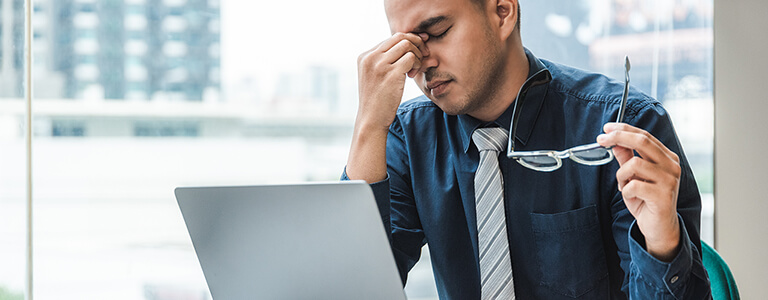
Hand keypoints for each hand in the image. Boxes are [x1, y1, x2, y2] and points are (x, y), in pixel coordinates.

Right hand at [356, 32, 428, 130]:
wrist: (371, 120)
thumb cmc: (377, 100)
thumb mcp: (375, 76)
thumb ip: (384, 61)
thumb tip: (406, 45)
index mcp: (365, 56)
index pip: (391, 38)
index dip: (408, 42)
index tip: (418, 50)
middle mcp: (370, 57)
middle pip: (399, 37)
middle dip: (416, 44)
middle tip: (423, 55)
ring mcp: (379, 65)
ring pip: (407, 45)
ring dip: (417, 55)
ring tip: (415, 70)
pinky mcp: (391, 73)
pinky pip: (411, 58)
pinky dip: (416, 64)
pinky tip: (413, 75)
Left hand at [597, 122, 681, 261]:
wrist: (659, 227)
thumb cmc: (647, 201)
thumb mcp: (633, 177)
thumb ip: (626, 158)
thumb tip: (614, 141)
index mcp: (667, 157)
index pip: (644, 136)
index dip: (624, 129)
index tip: (606, 129)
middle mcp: (671, 166)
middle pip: (643, 141)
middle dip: (618, 137)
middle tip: (601, 140)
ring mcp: (669, 180)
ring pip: (635, 164)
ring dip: (622, 176)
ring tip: (624, 186)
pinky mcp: (663, 195)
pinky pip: (634, 186)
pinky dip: (626, 191)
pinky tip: (631, 197)